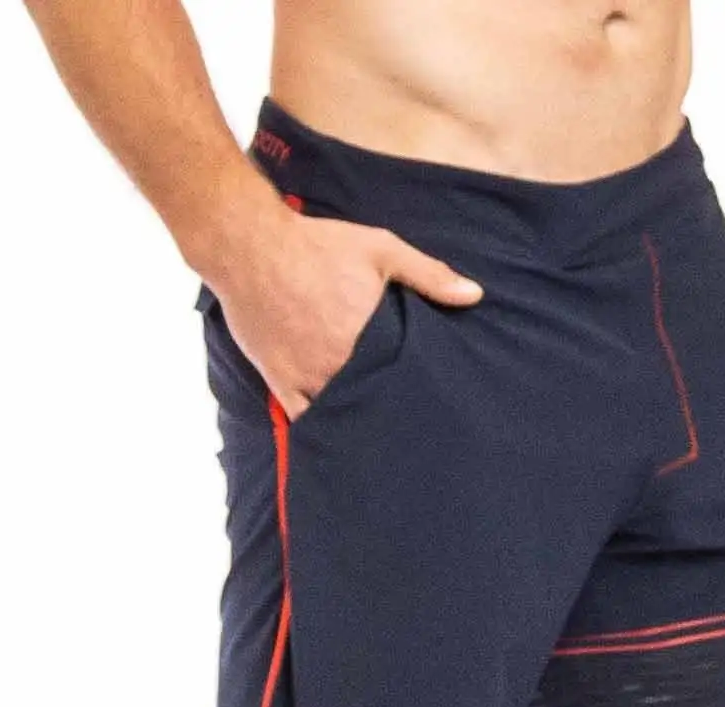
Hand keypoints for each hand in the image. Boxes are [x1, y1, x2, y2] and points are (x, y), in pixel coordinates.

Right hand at [210, 193, 481, 419]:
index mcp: (370, 337)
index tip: (433, 401)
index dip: (419, 391)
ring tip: (383, 441)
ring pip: (344, 415)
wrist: (250, 245)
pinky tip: (339, 443)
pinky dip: (322, 433)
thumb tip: (474, 295)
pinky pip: (305, 420)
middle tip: (414, 427)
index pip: (405, 378)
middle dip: (393, 409)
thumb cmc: (317, 246)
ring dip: (361, 424)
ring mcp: (309, 378)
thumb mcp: (381, 249)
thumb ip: (428, 274)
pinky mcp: (281, 382)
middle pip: (376, 400)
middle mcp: (341, 365)